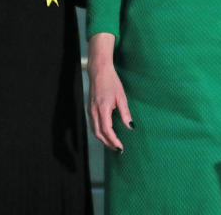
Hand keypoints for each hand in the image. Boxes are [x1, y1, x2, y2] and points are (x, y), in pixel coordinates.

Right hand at [88, 33, 132, 151]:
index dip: (113, 141)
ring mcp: (90, 110)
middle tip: (117, 149)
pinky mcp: (90, 108)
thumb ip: (125, 113)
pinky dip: (99, 132)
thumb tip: (130, 126)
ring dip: (103, 139)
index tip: (120, 147)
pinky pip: (93, 124)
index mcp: (103, 109)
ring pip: (94, 130)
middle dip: (108, 143)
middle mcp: (94, 112)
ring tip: (113, 143)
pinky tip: (106, 133)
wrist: (99, 71)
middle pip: (99, 134)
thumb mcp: (121, 97)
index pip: (107, 131)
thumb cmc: (111, 81)